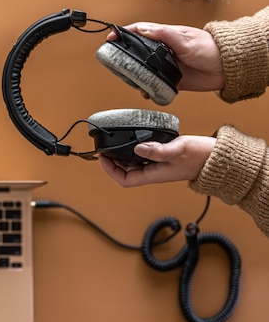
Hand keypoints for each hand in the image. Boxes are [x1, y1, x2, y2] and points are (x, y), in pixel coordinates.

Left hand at [98, 136, 215, 186]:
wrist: (218, 158)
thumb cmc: (200, 156)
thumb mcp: (177, 150)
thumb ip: (157, 150)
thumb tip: (138, 148)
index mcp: (154, 175)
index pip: (125, 180)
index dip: (111, 171)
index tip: (102, 158)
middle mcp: (154, 172)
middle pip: (126, 172)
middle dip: (114, 162)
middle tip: (105, 149)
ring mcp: (159, 166)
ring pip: (134, 164)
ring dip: (123, 156)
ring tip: (114, 145)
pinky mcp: (164, 159)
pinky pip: (144, 157)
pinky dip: (135, 151)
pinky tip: (134, 142)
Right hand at [107, 23, 225, 93]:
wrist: (227, 69)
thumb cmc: (211, 49)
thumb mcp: (185, 39)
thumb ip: (164, 34)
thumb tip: (144, 29)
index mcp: (166, 36)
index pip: (140, 31)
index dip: (124, 33)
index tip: (112, 37)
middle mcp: (164, 50)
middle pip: (138, 52)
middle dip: (125, 57)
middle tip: (115, 63)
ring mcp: (167, 65)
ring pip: (144, 70)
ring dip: (136, 75)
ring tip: (130, 79)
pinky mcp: (171, 79)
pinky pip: (155, 85)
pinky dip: (148, 89)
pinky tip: (146, 91)